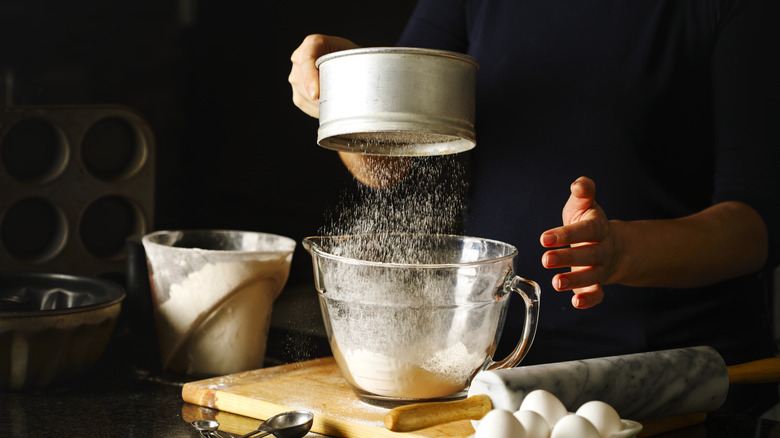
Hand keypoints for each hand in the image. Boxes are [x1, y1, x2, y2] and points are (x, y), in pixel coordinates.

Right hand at [289, 34, 359, 117]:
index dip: (310, 78)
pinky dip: (317, 109)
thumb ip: (361, 63)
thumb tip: (372, 79)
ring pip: (303, 95)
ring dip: (320, 104)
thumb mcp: (358, 55)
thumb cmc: (355, 56)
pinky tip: (331, 107)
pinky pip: (303, 103)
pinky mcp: (297, 91)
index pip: (307, 60)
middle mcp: (300, 57)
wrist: (348, 62)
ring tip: (340, 104)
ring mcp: (295, 74)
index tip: (316, 95)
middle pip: (303, 81)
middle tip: (343, 104)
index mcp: (313, 43)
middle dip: (321, 96)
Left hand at [540, 177, 620, 308]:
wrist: (611, 244)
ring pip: (592, 276)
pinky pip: (598, 294)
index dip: (566, 234)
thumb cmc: (589, 222)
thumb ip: (583, 193)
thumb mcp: (584, 205)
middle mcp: (602, 249)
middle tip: (546, 260)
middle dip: (567, 258)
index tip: (545, 238)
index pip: (585, 230)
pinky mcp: (597, 284)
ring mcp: (601, 268)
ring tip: (556, 283)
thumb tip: (579, 184)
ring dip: (575, 281)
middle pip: (588, 255)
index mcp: (598, 228)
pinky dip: (589, 300)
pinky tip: (575, 302)